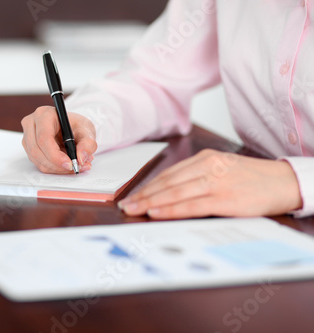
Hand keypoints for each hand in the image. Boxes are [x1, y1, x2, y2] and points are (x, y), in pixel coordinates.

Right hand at [21, 106, 96, 173]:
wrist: (71, 127)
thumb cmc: (76, 125)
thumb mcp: (87, 131)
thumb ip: (88, 144)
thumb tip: (81, 158)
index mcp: (44, 114)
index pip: (44, 138)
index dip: (55, 155)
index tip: (70, 164)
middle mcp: (31, 124)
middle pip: (37, 151)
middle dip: (57, 164)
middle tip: (74, 168)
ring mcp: (27, 136)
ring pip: (37, 160)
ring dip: (56, 168)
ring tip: (75, 165)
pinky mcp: (29, 148)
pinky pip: (38, 163)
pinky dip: (54, 168)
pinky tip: (66, 165)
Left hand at [118, 149, 302, 218]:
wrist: (286, 182)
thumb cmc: (253, 179)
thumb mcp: (223, 169)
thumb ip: (199, 177)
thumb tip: (171, 192)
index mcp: (206, 159)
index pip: (169, 174)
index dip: (148, 186)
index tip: (133, 195)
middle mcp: (208, 167)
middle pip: (167, 182)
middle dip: (143, 195)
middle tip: (125, 205)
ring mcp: (216, 182)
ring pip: (175, 192)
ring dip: (150, 202)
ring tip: (133, 210)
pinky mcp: (225, 199)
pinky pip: (191, 205)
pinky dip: (170, 209)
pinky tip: (156, 212)